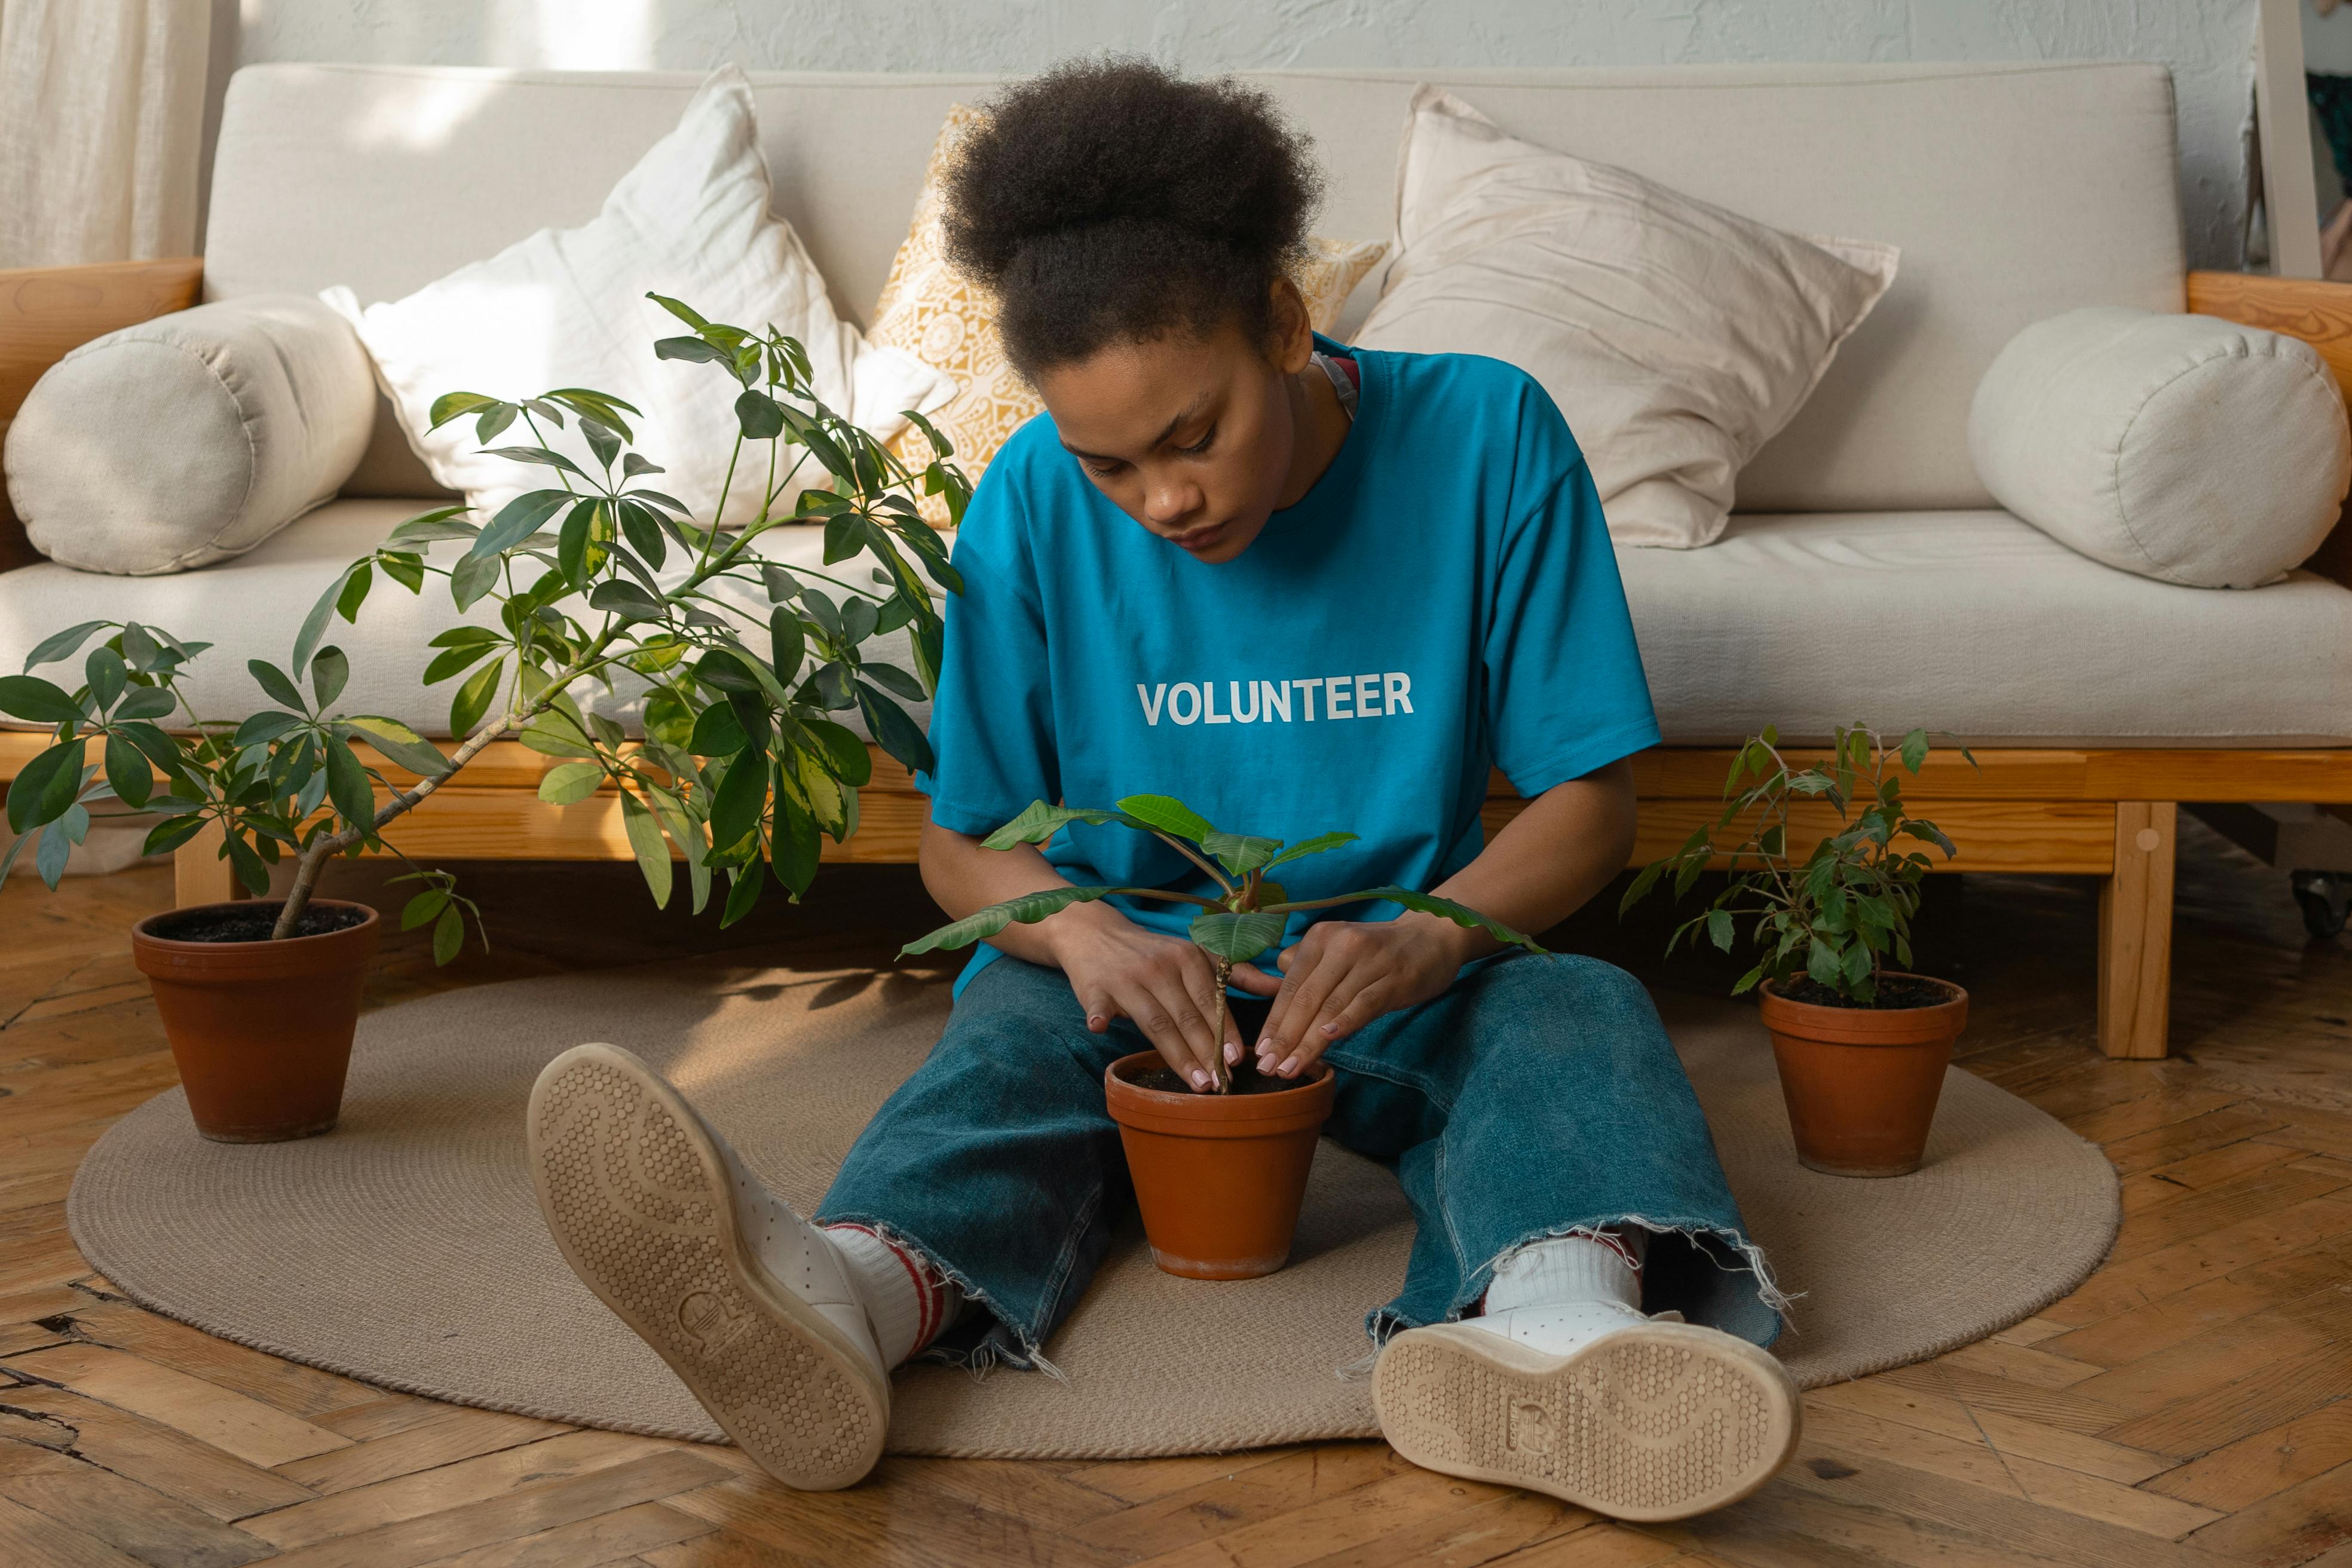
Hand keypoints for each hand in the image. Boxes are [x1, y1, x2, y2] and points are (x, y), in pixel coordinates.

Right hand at [1047, 903, 1277, 1090]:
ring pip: (1155, 1022)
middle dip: (1207, 1051)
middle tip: (1222, 1082)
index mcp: (1187, 957)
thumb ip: (1236, 974)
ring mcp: (1126, 978)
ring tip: (1196, 1082)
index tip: (1238, 1061)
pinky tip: (1100, 1029)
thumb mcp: (1195, 955)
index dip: (1224, 1032)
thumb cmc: (1154, 952)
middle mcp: (1159, 966)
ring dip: (1177, 1053)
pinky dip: (1099, 1016)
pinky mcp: (1095, 988)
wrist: (1097, 934)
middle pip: (1186, 1016)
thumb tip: (1278, 986)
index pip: (1210, 1000)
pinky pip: (1098, 1005)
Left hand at [1256, 914, 1471, 1079]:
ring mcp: (1369, 961)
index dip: (1274, 1021)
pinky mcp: (1395, 978)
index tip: (1261, 1052)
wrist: (1433, 936)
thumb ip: (1306, 970)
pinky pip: (1364, 1002)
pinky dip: (1345, 1021)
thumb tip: (1273, 994)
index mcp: (1320, 938)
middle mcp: (1340, 945)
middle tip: (1268, 1067)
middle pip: (1305, 998)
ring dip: (1307, 1041)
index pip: (1290, 986)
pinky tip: (1327, 1038)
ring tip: (1290, 1067)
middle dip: (1284, 1037)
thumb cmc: (1379, 951)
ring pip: (1330, 1005)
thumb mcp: (1338, 951)